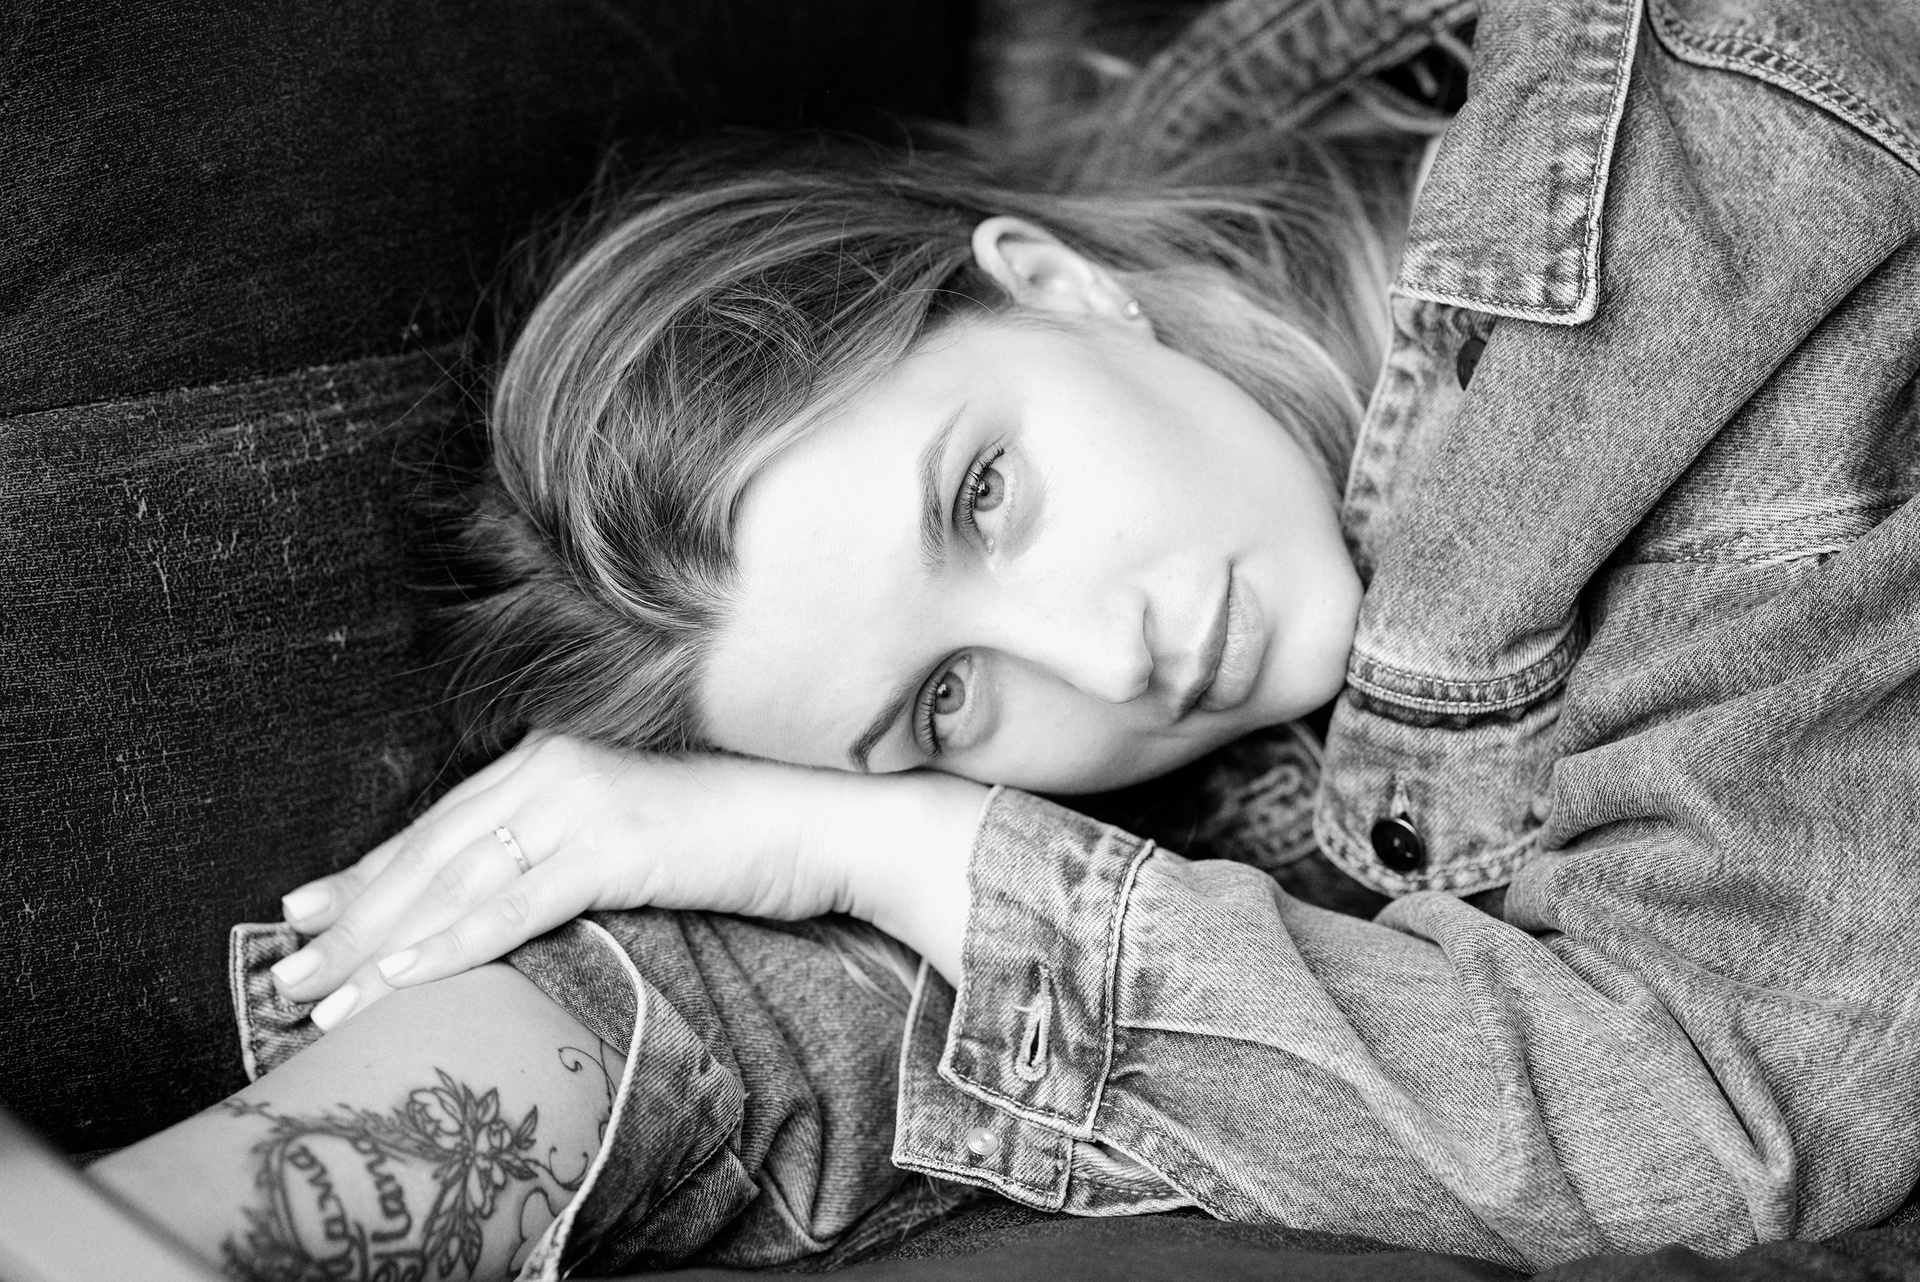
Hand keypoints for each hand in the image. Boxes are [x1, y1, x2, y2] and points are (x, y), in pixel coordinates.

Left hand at [271, 732, 986, 1027]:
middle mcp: (554, 767)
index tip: (310, 908)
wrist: (832, 821)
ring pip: (453, 881)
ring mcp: (581, 801)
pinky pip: (509, 906)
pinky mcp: (612, 844)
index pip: (445, 823)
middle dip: (351, 915)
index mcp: (558, 755)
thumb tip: (516, 885)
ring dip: (377, 945)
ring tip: (319, 993)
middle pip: (430, 850)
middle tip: (286, 967)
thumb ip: (573, 840)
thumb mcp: (642, 827)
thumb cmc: (747, 828)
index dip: (372, 870)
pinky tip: (396, 983)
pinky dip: (445, 947)